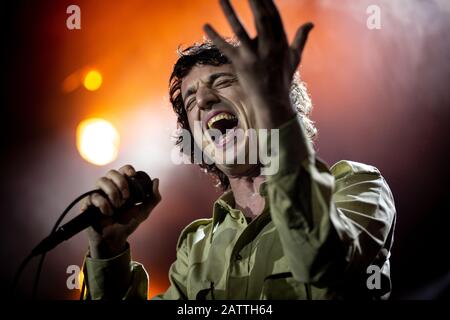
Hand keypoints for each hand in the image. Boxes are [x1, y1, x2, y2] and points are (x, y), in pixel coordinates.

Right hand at [80, 165, 160, 257]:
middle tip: (127, 197)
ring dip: (112, 192)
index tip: (133, 175)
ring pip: (101, 180)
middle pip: (112, 172)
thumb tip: (156, 180)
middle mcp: (109, 187)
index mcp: (122, 186)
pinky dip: (103, 203)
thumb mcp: (144, 211)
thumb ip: (153, 197)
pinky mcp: (89, 203)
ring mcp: (99, 193)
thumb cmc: (128, 222)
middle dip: (121, 182)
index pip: (123, 170)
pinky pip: (93, 196)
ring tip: (118, 206)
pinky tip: (109, 213)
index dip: (128, 169)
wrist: (116, 238)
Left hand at [204, 0, 312, 128]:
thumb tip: (311, 24)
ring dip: (229, 12)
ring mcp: (253, 57)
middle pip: (260, 18)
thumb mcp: (295, 58)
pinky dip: (215, 37)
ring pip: (240, 31)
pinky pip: (226, 49)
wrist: (273, 102)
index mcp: (281, 43)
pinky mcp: (241, 65)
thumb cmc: (283, 79)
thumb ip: (301, 39)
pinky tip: (205, 25)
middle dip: (254, 0)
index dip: (266, 1)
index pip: (273, 16)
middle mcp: (268, 48)